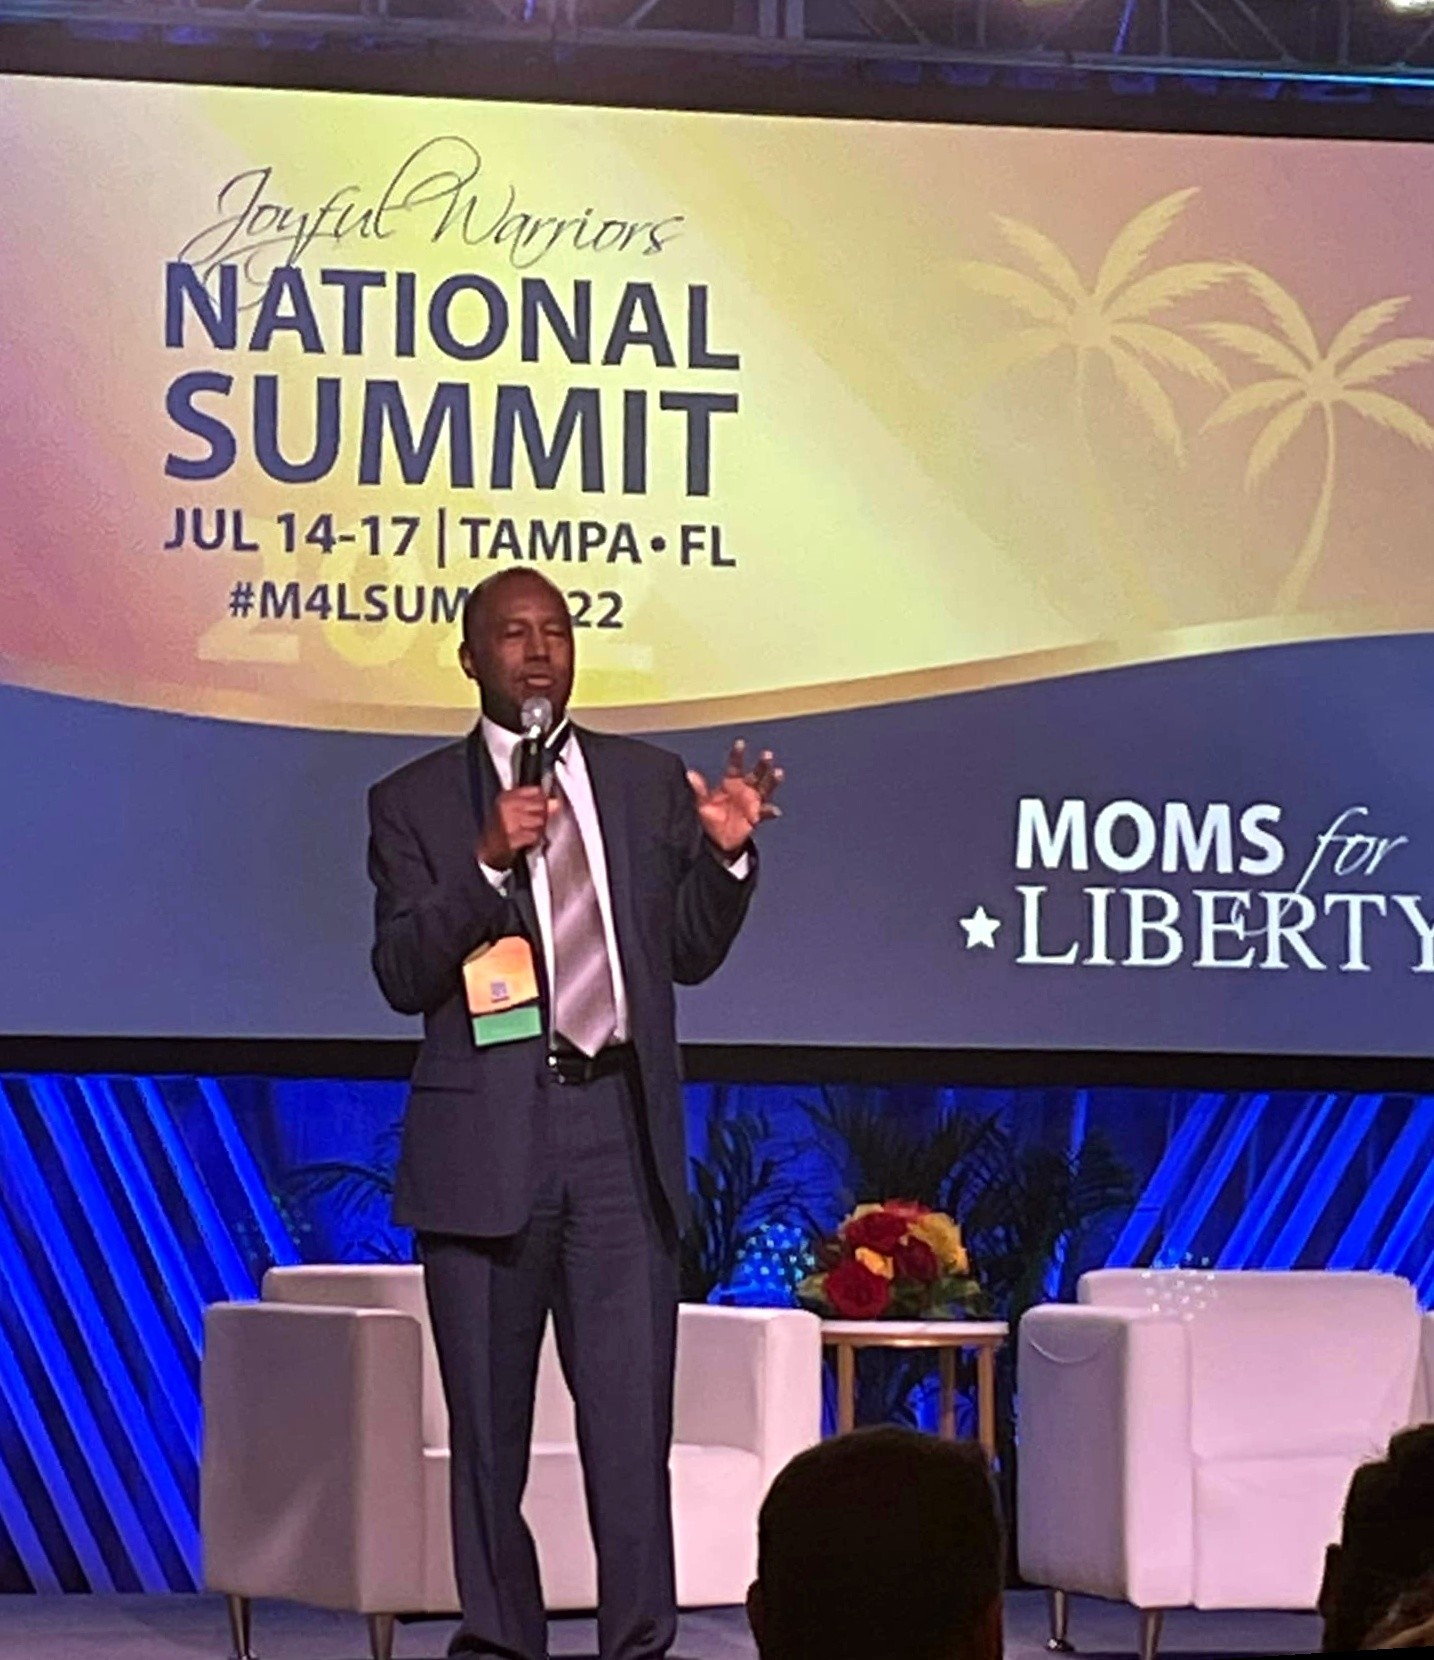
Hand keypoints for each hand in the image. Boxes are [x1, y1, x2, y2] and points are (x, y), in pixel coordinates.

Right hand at [476, 786, 557, 870]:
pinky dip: (534, 839)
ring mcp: (509, 823)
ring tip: (530, 831)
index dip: (543, 800)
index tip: (540, 808)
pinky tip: (527, 840)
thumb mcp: (513, 809)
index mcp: (506, 797)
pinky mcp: (512, 838)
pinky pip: (535, 835)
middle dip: (543, 815)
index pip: (536, 791)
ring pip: (540, 821)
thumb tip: (556, 803)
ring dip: (539, 828)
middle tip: (535, 823)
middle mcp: (506, 807)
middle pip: (541, 805)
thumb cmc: (503, 826)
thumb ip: (534, 803)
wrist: (488, 848)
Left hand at [687, 739, 783, 856]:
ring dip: (772, 781)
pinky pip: (765, 812)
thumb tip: (689, 774)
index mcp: (731, 781)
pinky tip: (774, 811)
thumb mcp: (702, 803)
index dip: (738, 754)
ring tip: (778, 773)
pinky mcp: (757, 816)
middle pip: (756, 773)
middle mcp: (745, 788)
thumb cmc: (710, 817)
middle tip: (767, 754)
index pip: (735, 765)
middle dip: (762, 765)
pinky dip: (771, 811)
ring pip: (766, 788)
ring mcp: (752, 801)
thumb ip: (699, 789)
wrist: (717, 840)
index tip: (740, 743)